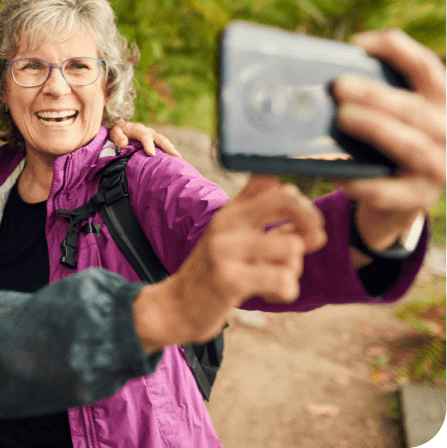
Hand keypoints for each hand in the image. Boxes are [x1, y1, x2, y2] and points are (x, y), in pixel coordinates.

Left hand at [109, 121, 181, 157]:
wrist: (121, 127)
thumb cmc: (118, 131)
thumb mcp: (114, 132)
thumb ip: (118, 137)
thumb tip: (124, 145)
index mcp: (138, 129)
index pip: (145, 136)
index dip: (149, 144)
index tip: (152, 154)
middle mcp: (148, 132)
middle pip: (160, 138)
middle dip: (168, 147)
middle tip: (175, 157)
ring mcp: (153, 136)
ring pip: (164, 142)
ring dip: (172, 150)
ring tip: (179, 160)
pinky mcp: (155, 141)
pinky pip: (164, 146)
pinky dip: (169, 152)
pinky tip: (174, 161)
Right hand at [134, 176, 326, 351]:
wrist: (175, 307)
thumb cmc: (211, 274)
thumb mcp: (230, 238)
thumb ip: (261, 222)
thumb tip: (310, 223)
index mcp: (231, 211)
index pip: (270, 180)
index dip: (301, 200)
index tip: (305, 224)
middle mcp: (227, 223)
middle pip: (287, 200)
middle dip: (311, 223)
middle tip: (312, 243)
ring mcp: (225, 249)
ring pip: (292, 247)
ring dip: (293, 269)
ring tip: (274, 279)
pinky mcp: (229, 279)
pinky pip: (283, 280)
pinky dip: (285, 292)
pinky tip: (269, 296)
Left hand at [331, 30, 445, 257]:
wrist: (396, 201)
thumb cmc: (383, 147)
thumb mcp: (386, 117)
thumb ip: (368, 97)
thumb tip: (320, 77)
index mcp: (438, 103)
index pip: (426, 67)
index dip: (395, 50)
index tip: (358, 44)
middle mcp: (446, 131)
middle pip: (414, 108)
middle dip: (375, 94)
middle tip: (339, 86)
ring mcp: (437, 167)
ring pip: (411, 145)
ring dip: (376, 129)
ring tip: (342, 118)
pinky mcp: (418, 198)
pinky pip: (391, 191)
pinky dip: (365, 184)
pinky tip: (340, 176)